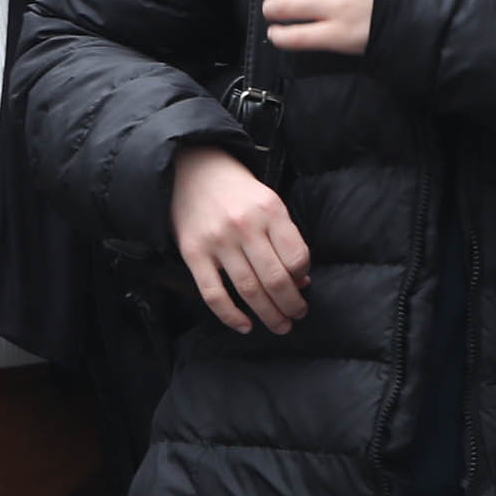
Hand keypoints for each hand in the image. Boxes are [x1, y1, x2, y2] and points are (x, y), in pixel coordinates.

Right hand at [171, 143, 309, 335]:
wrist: (193, 169)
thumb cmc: (238, 191)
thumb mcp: (269, 203)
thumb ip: (286, 238)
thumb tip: (301, 281)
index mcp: (270, 210)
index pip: (297, 257)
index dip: (302, 277)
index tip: (302, 285)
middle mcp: (245, 226)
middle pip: (275, 279)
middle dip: (291, 305)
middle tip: (297, 317)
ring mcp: (217, 241)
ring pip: (248, 290)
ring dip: (268, 315)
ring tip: (279, 326)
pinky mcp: (193, 253)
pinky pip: (213, 294)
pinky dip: (230, 315)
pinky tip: (244, 325)